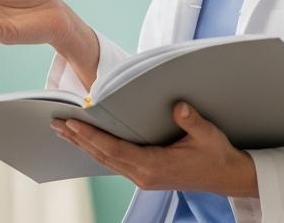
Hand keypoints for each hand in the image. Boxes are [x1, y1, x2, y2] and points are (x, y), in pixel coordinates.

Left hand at [51, 102, 258, 197]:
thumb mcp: (208, 135)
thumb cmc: (217, 155)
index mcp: (154, 166)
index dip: (91, 136)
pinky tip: (86, 141)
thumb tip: (177, 106)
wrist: (228, 177)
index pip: (114, 149)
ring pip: (105, 159)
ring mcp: (142, 177)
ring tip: (62, 130)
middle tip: (55, 122)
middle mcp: (143, 175)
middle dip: (77, 138)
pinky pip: (114, 161)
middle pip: (102, 155)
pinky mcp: (144, 174)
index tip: (72, 122)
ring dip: (83, 144)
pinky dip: (97, 149)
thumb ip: (191, 121)